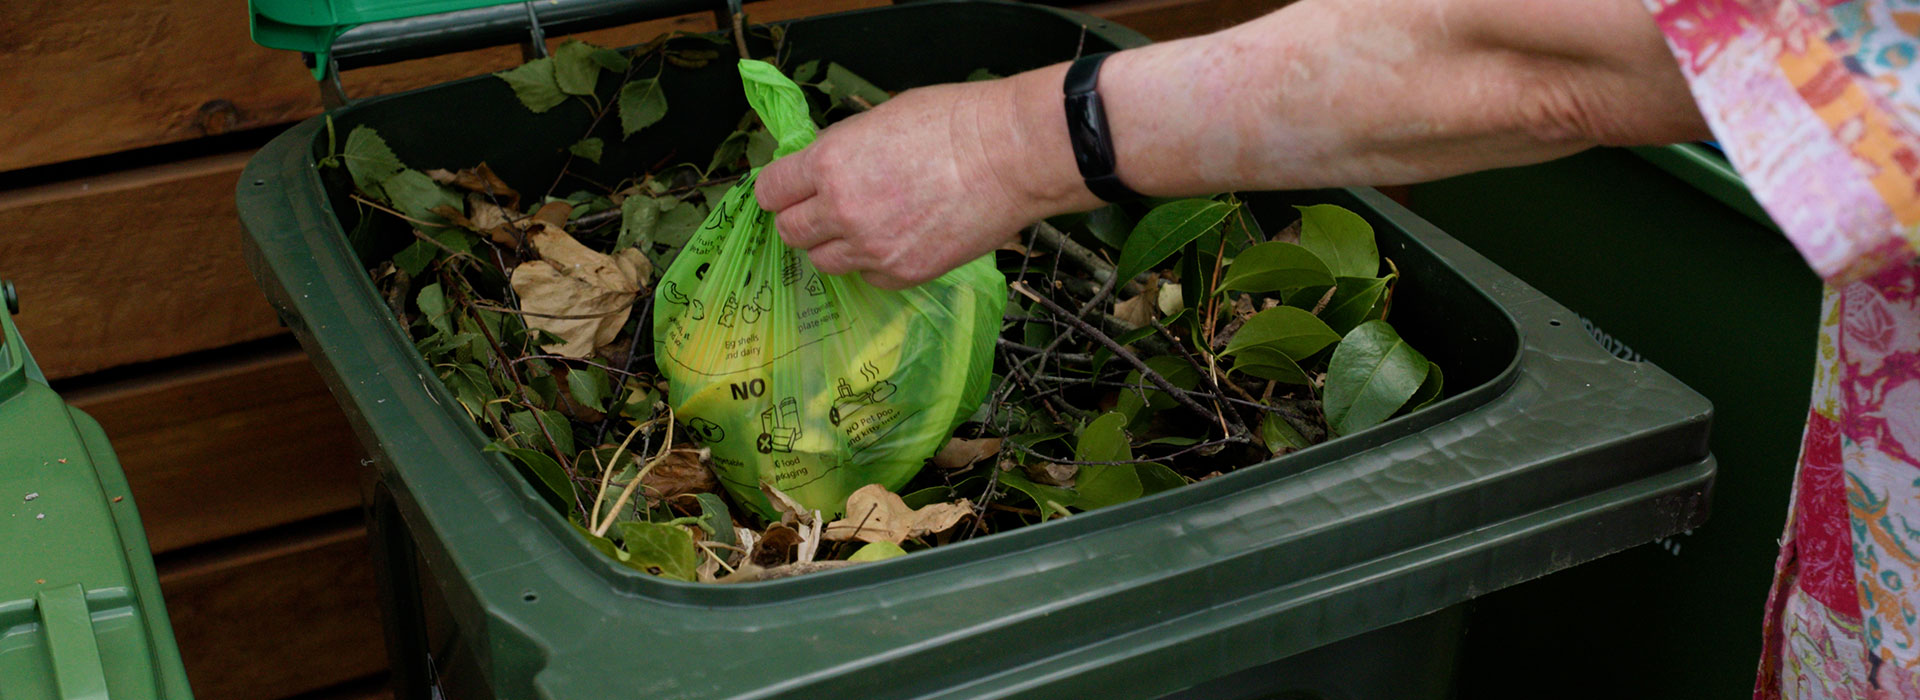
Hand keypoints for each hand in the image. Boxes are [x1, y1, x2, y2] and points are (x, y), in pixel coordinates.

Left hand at [754, 76, 1090, 288]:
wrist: (1010, 155)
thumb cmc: (954, 122)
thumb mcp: (880, 119)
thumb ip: (841, 150)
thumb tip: (823, 169)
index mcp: (828, 163)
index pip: (771, 191)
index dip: (780, 189)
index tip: (790, 190)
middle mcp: (841, 211)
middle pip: (790, 233)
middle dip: (802, 220)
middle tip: (825, 210)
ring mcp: (872, 248)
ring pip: (824, 262)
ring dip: (835, 246)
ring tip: (865, 226)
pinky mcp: (904, 273)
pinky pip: (868, 278)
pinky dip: (874, 264)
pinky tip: (898, 239)